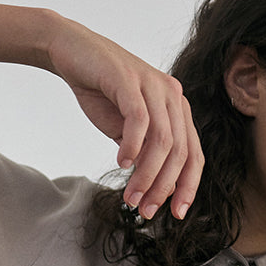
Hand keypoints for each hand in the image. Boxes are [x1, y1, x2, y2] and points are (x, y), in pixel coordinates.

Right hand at [44, 15, 202, 218]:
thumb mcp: (127, 130)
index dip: (189, 186)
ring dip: (147, 174)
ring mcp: (152, 85)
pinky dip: (132, 146)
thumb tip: (159, 187)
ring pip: (163, 140)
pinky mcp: (129, 79)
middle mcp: (173, 95)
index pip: (193, 154)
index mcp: (177, 108)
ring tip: (132, 196)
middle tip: (147, 211)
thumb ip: (145, 153)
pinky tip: (121, 163)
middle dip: (164, 187)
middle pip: (181, 151)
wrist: (72, 52)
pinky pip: (139, 120)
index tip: (177, 213)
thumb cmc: (101, 92)